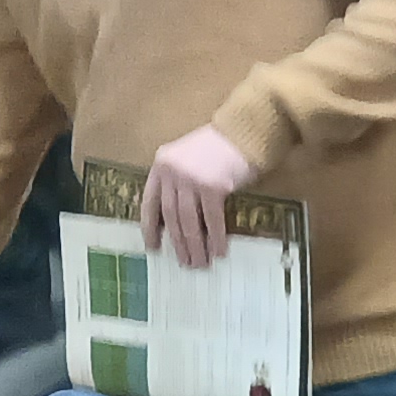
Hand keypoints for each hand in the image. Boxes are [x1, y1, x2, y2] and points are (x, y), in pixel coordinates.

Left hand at [142, 124, 256, 268]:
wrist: (245, 131)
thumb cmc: (219, 147)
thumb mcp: (188, 160)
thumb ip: (179, 183)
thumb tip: (179, 222)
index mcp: (162, 164)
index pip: (150, 201)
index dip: (150, 227)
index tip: (153, 248)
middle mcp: (172, 171)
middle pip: (171, 215)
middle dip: (178, 243)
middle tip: (185, 263)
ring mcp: (192, 178)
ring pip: (189, 221)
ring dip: (195, 245)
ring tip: (200, 263)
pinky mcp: (213, 186)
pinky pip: (212, 219)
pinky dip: (216, 238)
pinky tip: (218, 251)